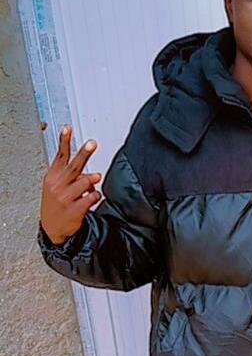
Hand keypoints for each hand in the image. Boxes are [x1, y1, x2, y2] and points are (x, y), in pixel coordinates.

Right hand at [40, 125, 102, 244]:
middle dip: (84, 154)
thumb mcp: (56, 186)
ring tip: (94, 180)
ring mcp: (65, 198)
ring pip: (85, 182)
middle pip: (74, 166)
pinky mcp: (74, 210)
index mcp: (53, 176)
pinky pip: (91, 197)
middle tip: (92, 143)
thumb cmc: (56, 203)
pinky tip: (93, 197)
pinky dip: (95, 195)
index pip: (60, 156)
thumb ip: (72, 176)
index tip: (68, 128)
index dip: (64, 141)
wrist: (52, 228)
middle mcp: (58, 185)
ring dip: (93, 181)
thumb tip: (93, 175)